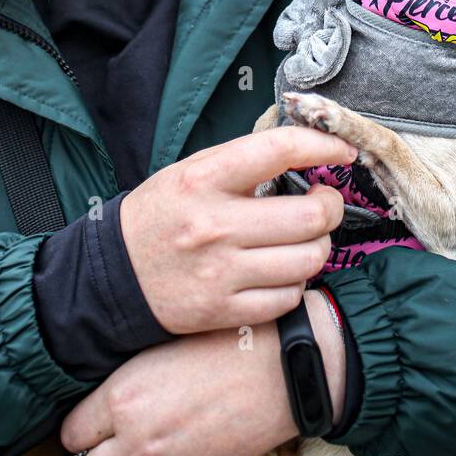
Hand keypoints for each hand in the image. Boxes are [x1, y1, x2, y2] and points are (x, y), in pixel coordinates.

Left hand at [60, 290, 346, 455]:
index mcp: (123, 399)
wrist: (280, 371)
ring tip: (146, 437)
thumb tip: (103, 397)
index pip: (72, 430)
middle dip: (98, 449)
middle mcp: (137, 441)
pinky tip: (176, 441)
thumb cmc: (226, 345)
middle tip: (115, 430)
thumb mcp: (162, 347)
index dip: (86, 419)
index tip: (97, 412)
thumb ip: (125, 379)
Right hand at [119, 126, 356, 334]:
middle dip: (331, 206)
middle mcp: (215, 225)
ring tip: (304, 238)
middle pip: (310, 215)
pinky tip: (282, 269)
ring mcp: (221, 273)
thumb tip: (305, 148)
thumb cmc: (161, 215)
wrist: (112, 275)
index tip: (343, 150)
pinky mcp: (224, 311)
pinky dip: (296, 282)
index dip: (324, 145)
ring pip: (309, 259)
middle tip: (325, 202)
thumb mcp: (191, 172)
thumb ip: (244, 162)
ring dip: (318, 246)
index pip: (280, 150)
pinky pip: (289, 297)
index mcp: (204, 178)